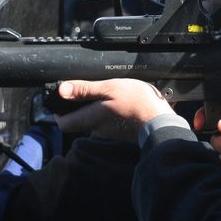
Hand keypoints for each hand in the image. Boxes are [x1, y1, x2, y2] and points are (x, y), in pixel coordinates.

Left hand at [53, 79, 174, 141]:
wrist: (161, 122)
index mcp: (90, 119)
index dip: (58, 112)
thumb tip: (62, 90)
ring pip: (95, 121)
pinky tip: (120, 102)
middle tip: (86, 91)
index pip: (63, 123)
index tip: (61, 100)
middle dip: (80, 107)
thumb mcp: (110, 88)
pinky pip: (108, 123)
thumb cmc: (137, 103)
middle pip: (79, 121)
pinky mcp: (121, 133)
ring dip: (97, 109)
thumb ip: (85, 89)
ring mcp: (110, 133)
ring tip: (107, 93)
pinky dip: (109, 113)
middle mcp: (97, 130)